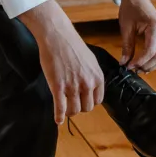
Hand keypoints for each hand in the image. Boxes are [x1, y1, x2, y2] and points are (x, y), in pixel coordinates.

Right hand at [18, 0, 103, 124]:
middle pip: (86, 108)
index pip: (98, 101)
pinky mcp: (58, 87)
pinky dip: (58, 116)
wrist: (57, 36)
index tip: (82, 100)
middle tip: (71, 103)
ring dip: (68, 112)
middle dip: (79, 107)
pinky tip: (57, 120)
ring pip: (73, 110)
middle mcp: (87, 84)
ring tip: (63, 108)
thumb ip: (92, 76)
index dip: (89, 102)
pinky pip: (60, 108)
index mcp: (97, 77)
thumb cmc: (72, 46)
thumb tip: (91, 88)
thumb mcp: (91, 61)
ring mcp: (72, 86)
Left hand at [117, 0, 155, 72]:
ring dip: (152, 65)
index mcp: (155, 27)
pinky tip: (144, 63)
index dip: (139, 61)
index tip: (128, 67)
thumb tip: (124, 63)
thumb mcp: (126, 27)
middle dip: (146, 66)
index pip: (150, 51)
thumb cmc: (130, 8)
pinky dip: (155, 60)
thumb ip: (127, 46)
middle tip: (133, 69)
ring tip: (138, 68)